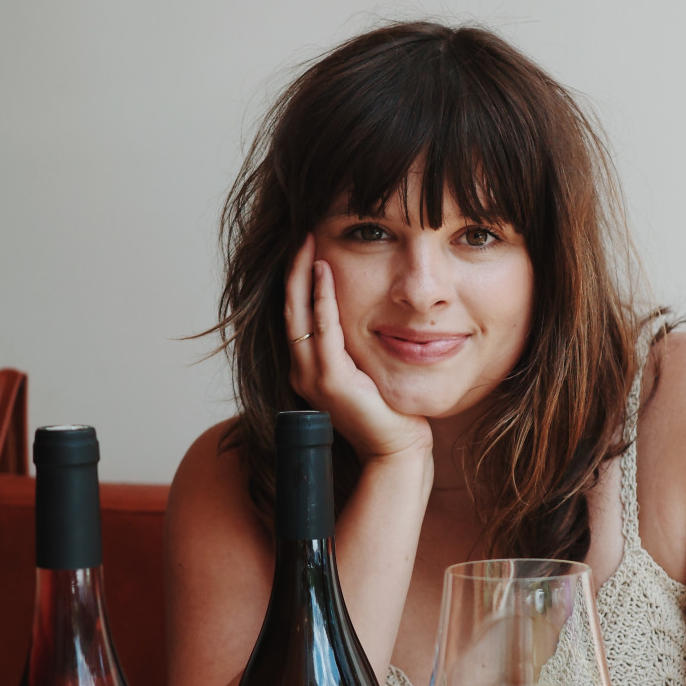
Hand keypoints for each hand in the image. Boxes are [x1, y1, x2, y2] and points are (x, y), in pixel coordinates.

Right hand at [285, 236, 432, 464]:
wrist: (396, 450)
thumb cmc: (390, 412)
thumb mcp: (367, 371)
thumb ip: (356, 346)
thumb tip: (365, 315)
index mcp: (309, 369)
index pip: (295, 315)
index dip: (296, 280)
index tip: (306, 248)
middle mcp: (303, 372)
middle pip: (289, 309)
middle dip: (293, 270)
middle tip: (302, 235)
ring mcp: (312, 378)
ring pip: (299, 315)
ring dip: (302, 276)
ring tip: (308, 244)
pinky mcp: (332, 382)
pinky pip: (323, 331)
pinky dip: (322, 299)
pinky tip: (325, 274)